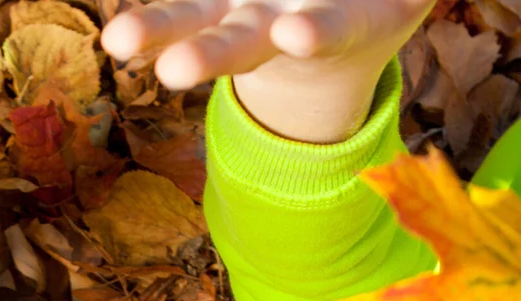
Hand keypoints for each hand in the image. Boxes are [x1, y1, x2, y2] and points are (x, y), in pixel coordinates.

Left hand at [101, 0, 433, 141]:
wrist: (333, 14)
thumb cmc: (368, 5)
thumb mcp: (395, 5)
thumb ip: (403, 1)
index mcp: (333, 29)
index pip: (328, 33)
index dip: (315, 35)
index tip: (293, 36)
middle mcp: (273, 25)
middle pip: (239, 44)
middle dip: (209, 57)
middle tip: (175, 73)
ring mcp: (235, 11)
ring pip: (190, 17)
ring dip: (154, 29)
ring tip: (117, 42)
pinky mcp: (209, 2)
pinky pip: (180, 1)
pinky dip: (149, 23)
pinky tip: (116, 33)